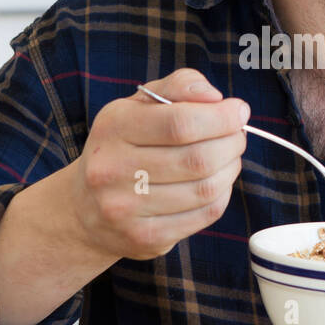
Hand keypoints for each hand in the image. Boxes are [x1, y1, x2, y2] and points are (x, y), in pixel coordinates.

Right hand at [68, 68, 248, 261]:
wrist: (86, 208)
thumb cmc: (125, 145)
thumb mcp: (141, 105)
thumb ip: (179, 87)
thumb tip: (216, 98)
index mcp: (113, 128)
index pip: (180, 123)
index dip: (221, 117)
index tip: (238, 111)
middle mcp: (112, 169)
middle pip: (198, 159)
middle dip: (231, 143)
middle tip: (238, 136)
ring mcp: (126, 209)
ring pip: (206, 189)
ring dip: (230, 169)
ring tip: (229, 158)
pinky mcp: (145, 237)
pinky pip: (204, 215)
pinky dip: (222, 195)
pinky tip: (216, 183)